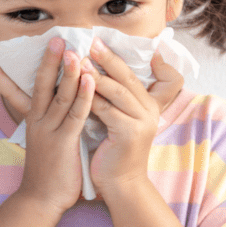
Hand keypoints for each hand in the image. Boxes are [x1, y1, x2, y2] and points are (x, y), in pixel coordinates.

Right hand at [0, 38, 95, 213]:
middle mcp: (38, 122)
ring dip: (68, 72)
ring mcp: (50, 131)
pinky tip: (90, 80)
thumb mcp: (42, 141)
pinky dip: (83, 95)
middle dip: (48, 61)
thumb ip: (46, 122)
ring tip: (74, 50)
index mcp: (31, 120)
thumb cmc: (46, 172)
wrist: (41, 201)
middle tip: (54, 38)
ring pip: (60, 96)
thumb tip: (51, 104)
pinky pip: (76, 114)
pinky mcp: (65, 142)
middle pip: (41, 85)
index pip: (12, 90)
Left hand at [85, 38, 183, 196]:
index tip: (101, 41)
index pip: (133, 75)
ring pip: (117, 91)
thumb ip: (112, 99)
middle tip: (91, 42)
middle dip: (107, 58)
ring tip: (79, 60)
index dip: (117, 58)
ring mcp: (141, 122)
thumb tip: (91, 73)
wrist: (121, 185)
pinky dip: (91, 98)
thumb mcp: (117, 120)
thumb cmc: (113, 151)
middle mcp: (149, 110)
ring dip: (96, 74)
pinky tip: (77, 87)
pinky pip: (107, 110)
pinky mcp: (130, 133)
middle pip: (127, 77)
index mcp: (148, 105)